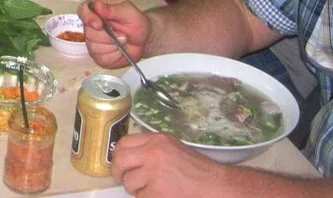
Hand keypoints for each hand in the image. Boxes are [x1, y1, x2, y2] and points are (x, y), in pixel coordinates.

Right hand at [79, 0, 150, 68]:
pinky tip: (120, 51)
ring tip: (123, 41)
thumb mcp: (129, 12)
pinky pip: (102, 58)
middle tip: (123, 34)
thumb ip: (113, 9)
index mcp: (98, 10)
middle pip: (89, 32)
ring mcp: (93, 42)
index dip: (88, 17)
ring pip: (95, 47)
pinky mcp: (98, 56)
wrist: (144, 40)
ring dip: (113, 46)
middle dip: (108, 36)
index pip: (83, 10)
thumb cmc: (136, 23)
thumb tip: (97, 5)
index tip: (99, 24)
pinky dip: (114, 56)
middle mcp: (92, 25)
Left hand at [112, 133, 228, 196]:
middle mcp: (153, 154)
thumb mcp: (173, 148)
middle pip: (120, 161)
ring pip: (130, 183)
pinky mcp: (156, 192)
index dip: (117, 155)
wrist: (215, 185)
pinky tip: (161, 195)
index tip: (119, 164)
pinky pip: (141, 197)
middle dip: (118, 172)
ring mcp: (154, 173)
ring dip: (137, 189)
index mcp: (157, 140)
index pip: (124, 143)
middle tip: (122, 179)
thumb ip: (151, 149)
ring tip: (153, 189)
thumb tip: (128, 158)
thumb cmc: (197, 169)